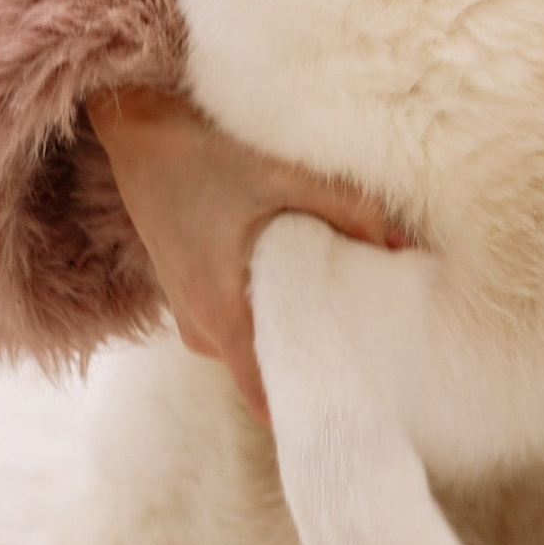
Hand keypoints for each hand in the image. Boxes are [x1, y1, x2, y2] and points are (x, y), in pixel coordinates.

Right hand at [84, 85, 408, 424]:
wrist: (140, 138)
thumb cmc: (202, 158)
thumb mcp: (278, 176)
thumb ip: (345, 208)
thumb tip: (403, 245)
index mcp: (218, 316)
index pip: (265, 398)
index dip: (310, 406)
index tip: (355, 404)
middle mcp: (201, 330)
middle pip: (268, 371)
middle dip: (318, 359)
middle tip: (371, 345)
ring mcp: (193, 317)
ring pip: (256, 345)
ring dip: (295, 329)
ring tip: (347, 308)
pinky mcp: (194, 298)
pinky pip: (241, 325)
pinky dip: (273, 311)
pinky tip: (307, 284)